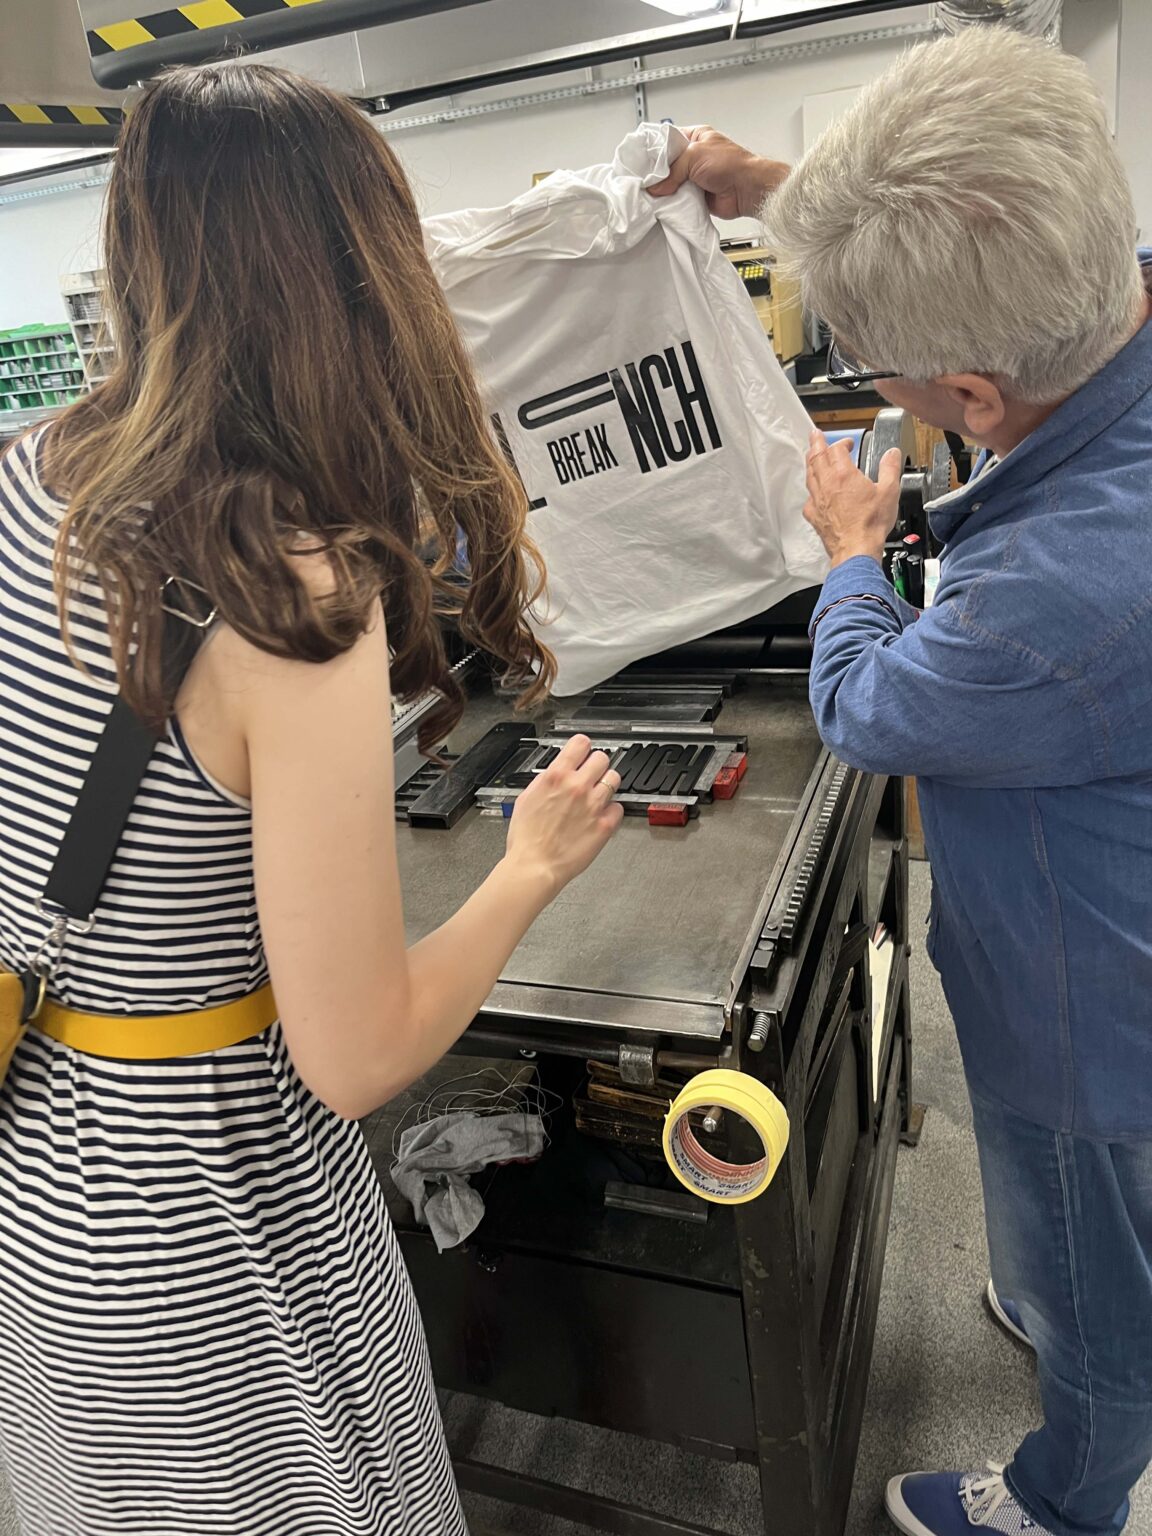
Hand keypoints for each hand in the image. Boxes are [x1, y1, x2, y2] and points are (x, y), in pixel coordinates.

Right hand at [504, 735, 622, 899]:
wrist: (535, 866)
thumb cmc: (527, 838)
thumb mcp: (526, 798)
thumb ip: (546, 781)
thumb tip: (557, 773)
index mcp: (556, 777)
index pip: (580, 743)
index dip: (582, 747)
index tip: (583, 752)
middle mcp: (577, 786)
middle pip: (602, 758)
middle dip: (596, 765)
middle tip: (591, 775)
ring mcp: (594, 805)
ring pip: (614, 779)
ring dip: (606, 784)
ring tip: (597, 795)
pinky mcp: (605, 824)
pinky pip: (618, 807)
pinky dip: (611, 810)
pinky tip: (599, 816)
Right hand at [647, 126, 789, 219]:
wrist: (747, 190)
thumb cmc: (730, 164)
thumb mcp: (694, 155)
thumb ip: (672, 170)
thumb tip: (655, 187)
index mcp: (695, 137)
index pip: (667, 140)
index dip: (654, 150)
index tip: (641, 160)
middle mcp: (694, 156)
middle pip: (667, 165)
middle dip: (657, 174)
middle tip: (644, 180)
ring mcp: (695, 177)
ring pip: (672, 183)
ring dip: (665, 190)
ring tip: (651, 194)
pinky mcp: (696, 196)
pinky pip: (679, 199)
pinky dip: (672, 203)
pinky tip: (663, 205)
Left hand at [804, 430, 902, 566]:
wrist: (856, 549)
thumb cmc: (870, 524)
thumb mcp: (889, 491)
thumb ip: (890, 468)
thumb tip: (892, 454)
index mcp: (844, 474)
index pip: (837, 449)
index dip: (842, 442)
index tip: (848, 443)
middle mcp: (827, 484)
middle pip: (816, 457)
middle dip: (816, 444)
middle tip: (815, 435)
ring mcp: (818, 500)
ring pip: (810, 475)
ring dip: (811, 462)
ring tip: (812, 456)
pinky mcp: (814, 515)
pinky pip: (809, 497)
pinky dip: (811, 489)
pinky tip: (814, 491)